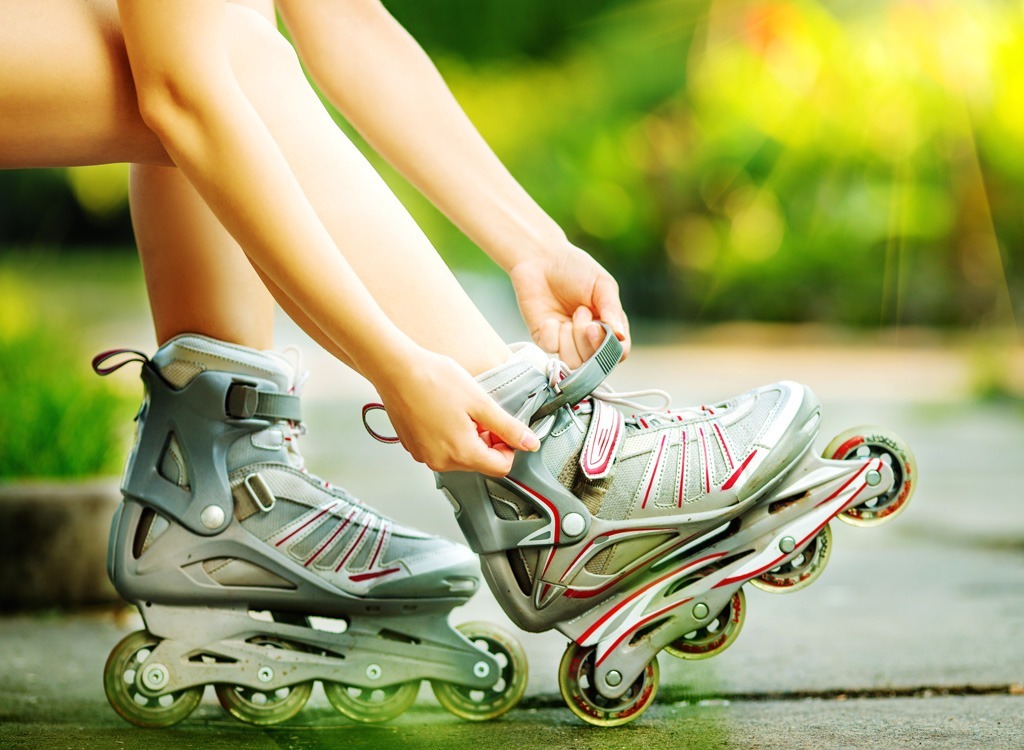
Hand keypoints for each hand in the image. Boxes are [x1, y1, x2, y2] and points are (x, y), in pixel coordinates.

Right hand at [372, 346, 539, 475]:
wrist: (396, 369)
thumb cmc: (434, 380)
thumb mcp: (480, 402)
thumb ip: (508, 427)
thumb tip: (530, 443)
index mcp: (461, 453)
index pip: (500, 467)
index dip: (508, 446)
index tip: (502, 426)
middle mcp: (440, 461)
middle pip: (479, 462)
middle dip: (486, 440)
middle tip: (479, 412)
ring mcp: (423, 455)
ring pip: (460, 455)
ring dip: (467, 436)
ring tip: (459, 410)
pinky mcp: (413, 446)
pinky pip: (440, 448)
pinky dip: (447, 434)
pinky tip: (442, 411)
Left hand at [508, 242, 630, 367]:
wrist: (539, 258)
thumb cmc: (575, 268)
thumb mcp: (602, 284)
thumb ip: (612, 310)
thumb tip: (621, 335)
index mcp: (608, 326)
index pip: (618, 352)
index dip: (610, 348)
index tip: (596, 327)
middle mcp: (588, 338)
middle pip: (594, 362)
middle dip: (587, 340)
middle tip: (581, 311)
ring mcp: (565, 341)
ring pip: (573, 362)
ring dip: (571, 339)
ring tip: (569, 315)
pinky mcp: (544, 339)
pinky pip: (551, 349)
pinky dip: (551, 332)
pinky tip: (548, 318)